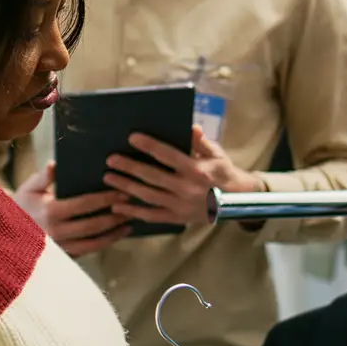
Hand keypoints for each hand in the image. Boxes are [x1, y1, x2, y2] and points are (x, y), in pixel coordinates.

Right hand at [15, 161, 131, 257]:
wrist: (5, 232)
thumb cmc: (20, 205)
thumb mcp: (29, 187)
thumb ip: (44, 176)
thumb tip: (56, 163)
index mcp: (50, 213)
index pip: (84, 205)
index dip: (105, 199)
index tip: (122, 191)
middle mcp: (57, 234)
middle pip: (93, 226)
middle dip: (114, 216)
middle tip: (132, 206)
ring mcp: (61, 249)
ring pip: (93, 244)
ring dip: (113, 234)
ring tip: (129, 223)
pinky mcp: (63, 258)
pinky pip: (87, 252)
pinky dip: (103, 244)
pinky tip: (115, 236)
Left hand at [104, 125, 261, 226]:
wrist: (238, 202)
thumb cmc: (223, 172)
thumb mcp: (217, 153)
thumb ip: (200, 141)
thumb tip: (190, 127)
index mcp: (196, 170)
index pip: (168, 155)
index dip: (149, 146)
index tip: (131, 137)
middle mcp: (186, 188)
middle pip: (152, 176)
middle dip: (129, 167)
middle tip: (111, 159)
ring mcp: (180, 205)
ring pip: (148, 196)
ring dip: (126, 187)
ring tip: (108, 178)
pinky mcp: (177, 218)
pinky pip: (152, 216)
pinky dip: (133, 212)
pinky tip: (117, 207)